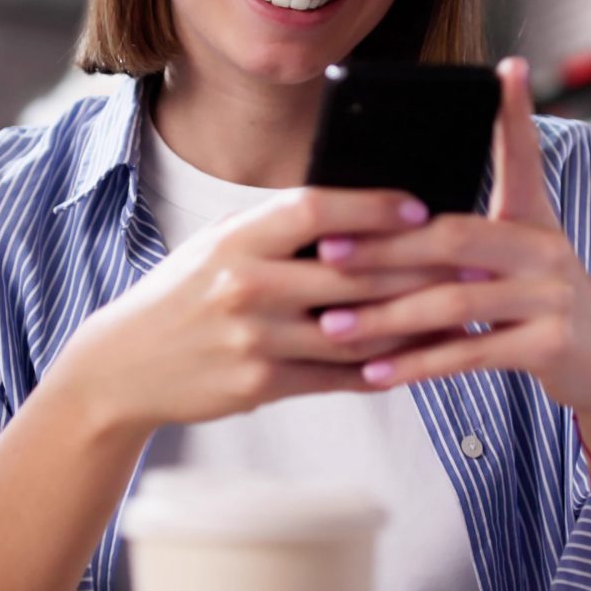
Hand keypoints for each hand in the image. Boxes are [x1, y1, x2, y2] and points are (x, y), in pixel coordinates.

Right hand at [52, 187, 456, 436]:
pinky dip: (381, 369)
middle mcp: (245, 285)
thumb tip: (358, 214)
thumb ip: (278, 230)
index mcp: (236, 238)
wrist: (124, 365)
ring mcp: (253, 339)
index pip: (315, 209)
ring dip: (412, 323)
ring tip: (456, 313)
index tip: (419, 206)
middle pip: (349, 272)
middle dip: (416, 268)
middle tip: (467, 263)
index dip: (372, 206)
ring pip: (354, 330)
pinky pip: (336, 377)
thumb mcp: (217, 245)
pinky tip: (414, 360)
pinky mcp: (260, 385)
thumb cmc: (183, 295)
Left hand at [309, 57, 590, 418]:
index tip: (507, 69)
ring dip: (386, 318)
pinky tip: (374, 372)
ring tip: (333, 327)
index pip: (524, 156)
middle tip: (326, 254)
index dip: (517, 113)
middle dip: (384, 247)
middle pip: (454, 237)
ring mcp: (553, 297)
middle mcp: (547, 249)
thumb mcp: (520, 258)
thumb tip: (400, 215)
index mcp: (534, 219)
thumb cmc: (541, 306)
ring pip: (454, 301)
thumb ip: (469, 236)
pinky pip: (470, 352)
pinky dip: (417, 364)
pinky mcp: (551, 345)